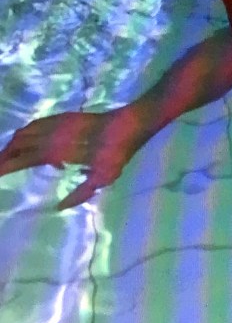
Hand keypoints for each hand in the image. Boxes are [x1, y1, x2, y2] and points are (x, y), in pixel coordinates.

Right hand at [0, 108, 143, 209]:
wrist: (128, 125)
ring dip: (14, 143)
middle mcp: (51, 135)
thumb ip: (80, 193)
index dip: (6, 165)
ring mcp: (58, 123)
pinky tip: (31, 141)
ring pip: (26, 131)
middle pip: (19, 143)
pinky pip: (38, 123)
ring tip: (9, 155)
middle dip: (5, 154)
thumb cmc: (116, 153)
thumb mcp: (101, 178)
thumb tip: (60, 206)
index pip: (23, 159)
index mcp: (55, 151)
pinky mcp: (65, 116)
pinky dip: (27, 133)